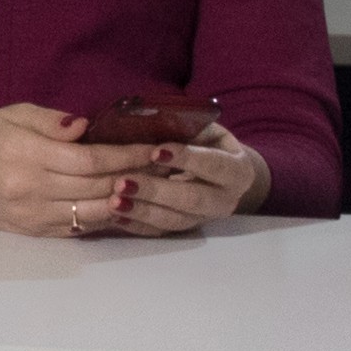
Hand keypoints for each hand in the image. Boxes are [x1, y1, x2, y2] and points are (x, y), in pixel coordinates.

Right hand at [0, 103, 178, 239]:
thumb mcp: (13, 115)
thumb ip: (53, 121)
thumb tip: (90, 128)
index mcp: (25, 154)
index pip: (91, 160)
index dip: (128, 155)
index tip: (157, 147)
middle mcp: (30, 188)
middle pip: (99, 187)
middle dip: (138, 176)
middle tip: (170, 167)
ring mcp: (33, 215)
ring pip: (95, 212)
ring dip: (129, 201)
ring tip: (156, 187)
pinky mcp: (34, 231)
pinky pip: (82, 227)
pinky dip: (108, 217)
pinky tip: (127, 205)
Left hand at [90, 121, 262, 236]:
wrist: (218, 173)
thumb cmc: (203, 143)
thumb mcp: (203, 129)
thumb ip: (184, 126)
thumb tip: (149, 117)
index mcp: (236, 170)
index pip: (214, 165)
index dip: (187, 159)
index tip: (156, 152)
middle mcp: (225, 199)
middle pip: (193, 199)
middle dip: (157, 191)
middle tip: (123, 182)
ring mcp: (204, 218)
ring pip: (175, 220)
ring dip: (142, 211)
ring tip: (114, 201)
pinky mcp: (184, 230)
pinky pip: (159, 233)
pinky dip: (136, 225)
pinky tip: (114, 215)